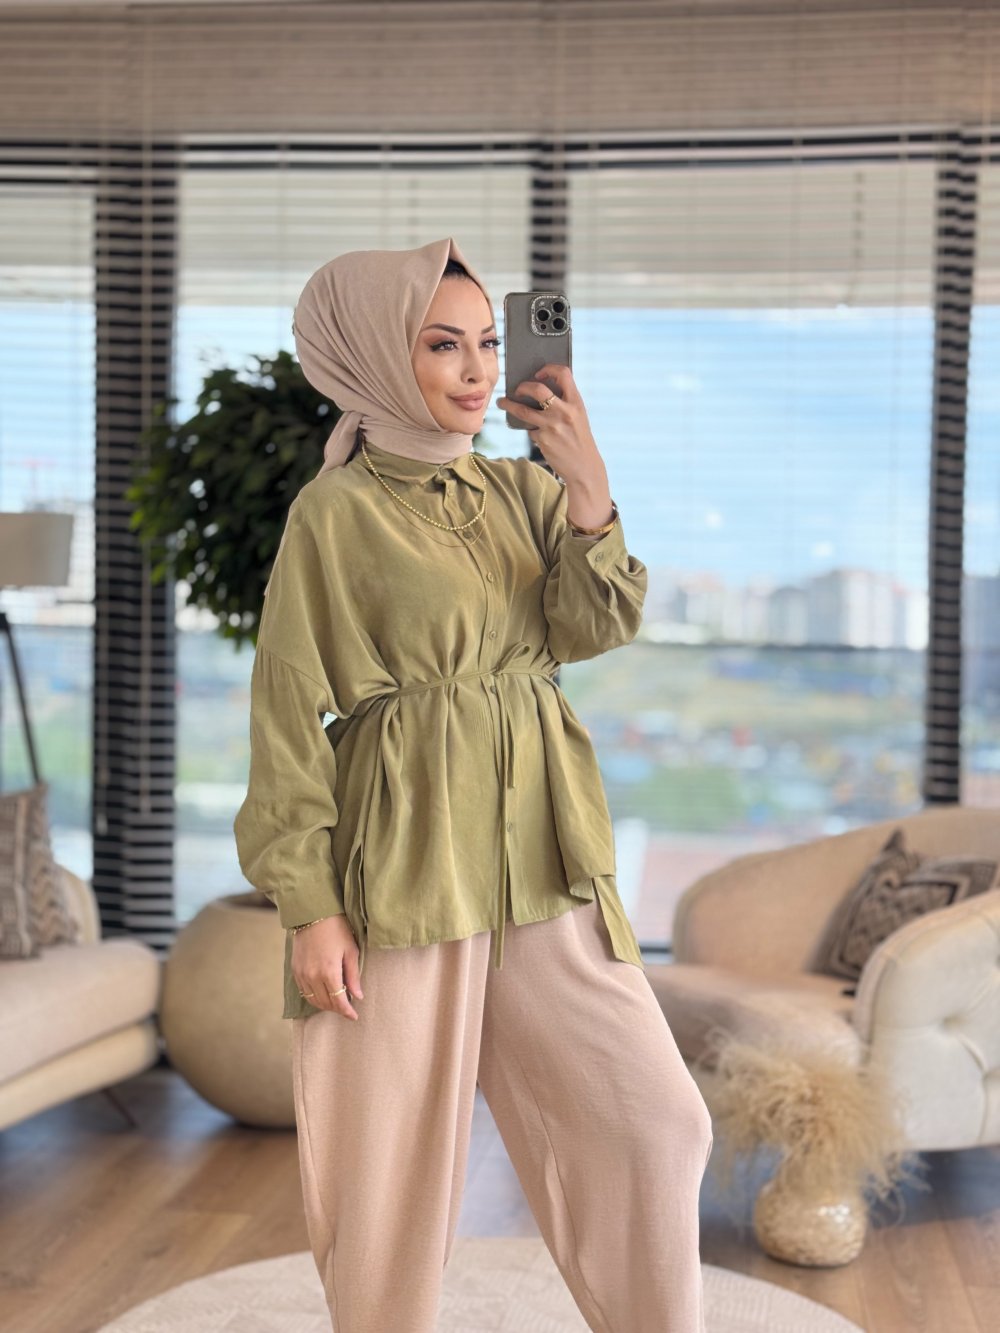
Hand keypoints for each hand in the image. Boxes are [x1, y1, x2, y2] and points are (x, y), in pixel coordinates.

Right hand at [291, 915, 363, 1019]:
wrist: (312, 914)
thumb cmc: (337, 929)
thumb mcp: (351, 951)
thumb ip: (353, 976)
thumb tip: (358, 996)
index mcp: (329, 972)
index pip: (338, 1001)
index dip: (347, 1012)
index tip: (354, 1017)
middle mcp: (313, 976)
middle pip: (325, 1003)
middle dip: (337, 1009)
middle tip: (347, 1008)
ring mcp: (302, 974)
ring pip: (313, 1000)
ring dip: (325, 1005)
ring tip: (336, 1002)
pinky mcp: (295, 970)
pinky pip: (304, 992)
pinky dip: (314, 997)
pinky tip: (323, 993)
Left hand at [496, 364, 603, 486]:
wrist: (584, 466)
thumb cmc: (579, 439)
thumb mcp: (578, 416)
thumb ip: (565, 402)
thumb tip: (539, 390)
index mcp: (576, 402)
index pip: (564, 373)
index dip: (549, 369)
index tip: (538, 374)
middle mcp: (564, 412)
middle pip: (538, 390)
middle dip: (523, 387)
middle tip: (517, 390)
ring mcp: (552, 426)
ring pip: (523, 411)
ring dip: (509, 405)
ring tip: (501, 402)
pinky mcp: (543, 440)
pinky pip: (530, 430)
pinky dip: (531, 430)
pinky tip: (536, 434)